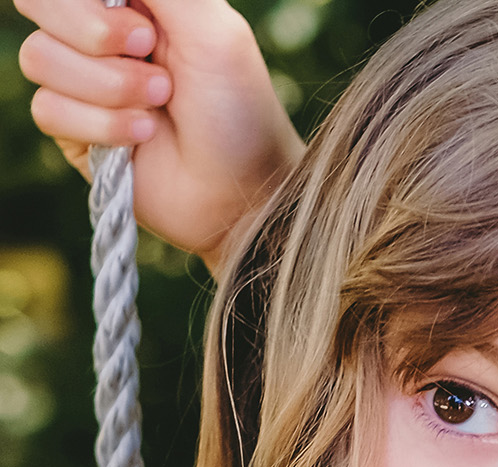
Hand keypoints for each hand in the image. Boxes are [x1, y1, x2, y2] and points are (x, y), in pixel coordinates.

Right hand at [16, 0, 302, 265]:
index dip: (92, 1)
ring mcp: (81, 81)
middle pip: (37, 2)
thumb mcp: (211, 26)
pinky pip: (48, 109)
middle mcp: (97, 32)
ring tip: (159, 103)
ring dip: (109, 85)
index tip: (145, 22)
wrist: (239, 195)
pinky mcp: (74, 131)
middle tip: (150, 52)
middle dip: (95, 32)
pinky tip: (142, 137)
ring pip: (39, 57)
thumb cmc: (238, 108)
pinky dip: (101, 124)